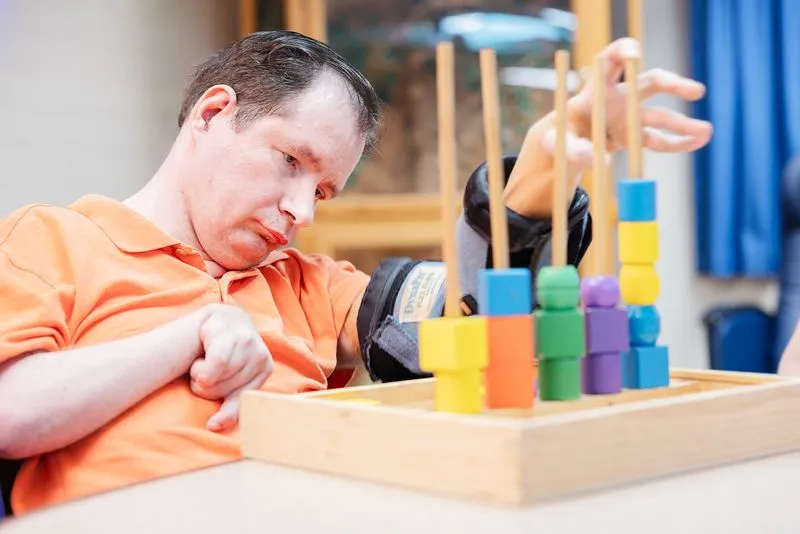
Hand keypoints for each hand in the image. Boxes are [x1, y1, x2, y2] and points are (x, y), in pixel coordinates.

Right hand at [189, 304, 273, 431]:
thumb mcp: (231, 378)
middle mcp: (261, 356)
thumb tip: (215, 427)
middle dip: (207, 387)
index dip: (226, 414)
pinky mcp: (231, 336)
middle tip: (205, 371)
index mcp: (265, 369)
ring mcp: (249, 344)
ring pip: (216, 379)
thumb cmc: (223, 352)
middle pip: (223, 390)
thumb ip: (229, 400)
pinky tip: (200, 359)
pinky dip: (201, 369)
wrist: (221, 318)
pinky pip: (214, 365)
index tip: (211, 425)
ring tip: (203, 361)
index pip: (243, 400)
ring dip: (200, 376)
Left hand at [504, 37, 712, 218]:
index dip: (620, 53)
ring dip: (682, 124)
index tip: (634, 52)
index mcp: (593, 92)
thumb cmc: (555, 139)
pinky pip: (655, 139)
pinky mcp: (631, 135)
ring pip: (658, 116)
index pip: (608, 63)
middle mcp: (616, 98)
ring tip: (706, 131)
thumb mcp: (554, 145)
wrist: (560, 148)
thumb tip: (599, 160)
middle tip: (694, 92)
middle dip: (671, 85)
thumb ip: (571, 150)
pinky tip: (695, 143)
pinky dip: (674, 143)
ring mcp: (626, 116)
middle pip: (646, 83)